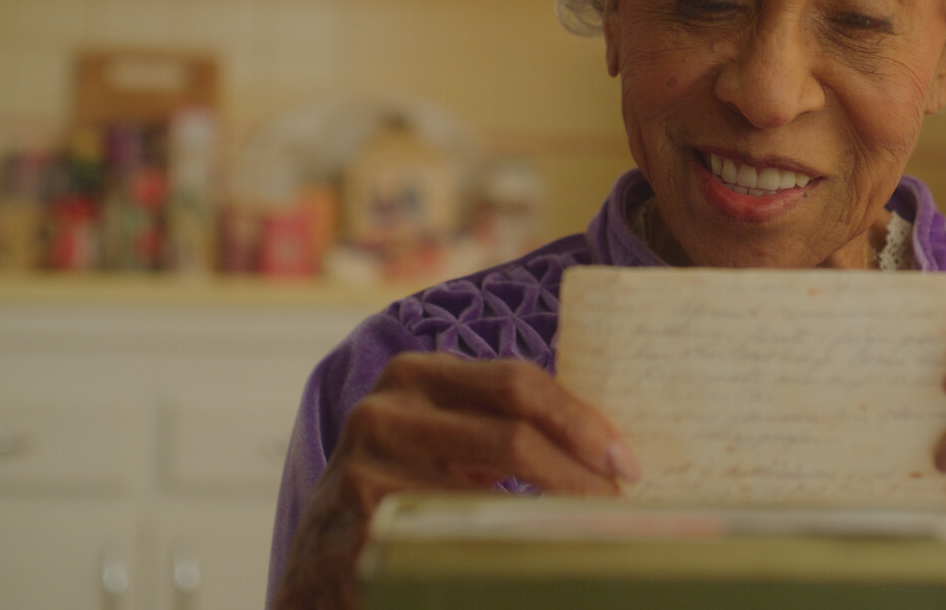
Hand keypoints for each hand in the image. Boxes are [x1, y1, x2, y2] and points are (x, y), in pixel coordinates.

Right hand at [274, 353, 638, 609]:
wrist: (321, 558)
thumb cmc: (404, 486)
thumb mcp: (443, 435)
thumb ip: (503, 422)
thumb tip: (606, 443)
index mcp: (415, 376)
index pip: (518, 382)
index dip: (580, 420)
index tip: (625, 461)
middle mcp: (385, 413)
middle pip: (512, 437)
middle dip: (579, 473)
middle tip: (618, 504)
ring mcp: (365, 474)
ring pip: (491, 499)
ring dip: (552, 524)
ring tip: (587, 538)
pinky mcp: (361, 536)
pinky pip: (457, 548)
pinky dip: (508, 561)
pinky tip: (533, 569)